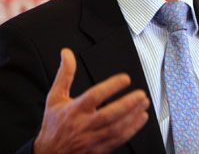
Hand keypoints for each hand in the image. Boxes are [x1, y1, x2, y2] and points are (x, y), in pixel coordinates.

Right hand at [33, 48, 149, 153]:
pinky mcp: (99, 149)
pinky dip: (132, 129)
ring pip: (116, 128)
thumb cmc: (54, 125)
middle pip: (108, 115)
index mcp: (74, 110)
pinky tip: (140, 119)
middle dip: (127, 104)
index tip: (125, 78)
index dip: (111, 87)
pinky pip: (118, 140)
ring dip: (133, 116)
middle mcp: (84, 125)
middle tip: (141, 94)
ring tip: (144, 103)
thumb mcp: (55, 97)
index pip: (94, 97)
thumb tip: (67, 54)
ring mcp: (92, 139)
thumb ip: (64, 75)